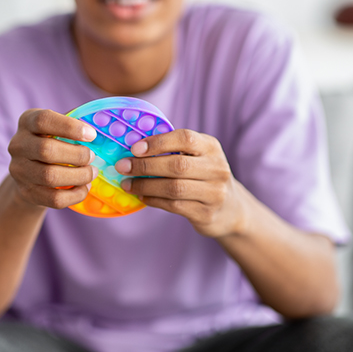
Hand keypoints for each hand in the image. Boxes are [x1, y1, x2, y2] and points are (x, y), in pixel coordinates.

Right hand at [8, 109, 98, 209]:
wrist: (29, 174)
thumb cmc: (52, 143)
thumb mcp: (57, 128)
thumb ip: (73, 124)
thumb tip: (97, 127)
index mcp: (27, 122)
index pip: (43, 120)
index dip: (70, 127)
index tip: (92, 135)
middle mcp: (18, 145)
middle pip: (46, 150)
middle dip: (77, 155)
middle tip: (92, 157)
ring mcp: (19, 171)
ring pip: (50, 176)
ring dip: (78, 176)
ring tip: (92, 173)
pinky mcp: (27, 193)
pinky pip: (54, 198)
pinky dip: (75, 195)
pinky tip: (85, 187)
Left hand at [115, 129, 246, 237]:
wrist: (231, 208)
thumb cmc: (204, 176)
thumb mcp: (197, 157)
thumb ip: (174, 150)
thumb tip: (134, 149)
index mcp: (211, 147)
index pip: (185, 138)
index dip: (158, 142)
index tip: (134, 148)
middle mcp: (217, 168)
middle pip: (176, 165)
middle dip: (144, 166)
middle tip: (122, 166)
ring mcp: (214, 193)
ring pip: (174, 188)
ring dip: (145, 186)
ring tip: (127, 184)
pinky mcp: (206, 213)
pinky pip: (174, 205)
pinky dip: (154, 200)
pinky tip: (142, 197)